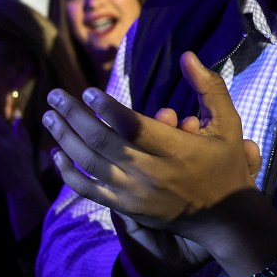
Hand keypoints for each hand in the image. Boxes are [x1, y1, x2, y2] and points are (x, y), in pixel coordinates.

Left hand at [43, 52, 261, 242]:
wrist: (227, 220)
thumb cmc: (225, 165)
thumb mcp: (228, 125)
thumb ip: (209, 89)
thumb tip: (188, 56)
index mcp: (177, 150)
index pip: (133, 127)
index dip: (107, 108)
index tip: (88, 91)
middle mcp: (153, 172)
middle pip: (103, 141)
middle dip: (73, 116)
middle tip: (54, 95)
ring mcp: (137, 193)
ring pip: (90, 164)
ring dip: (64, 138)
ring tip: (49, 116)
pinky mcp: (127, 208)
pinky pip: (89, 191)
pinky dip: (69, 173)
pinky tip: (56, 153)